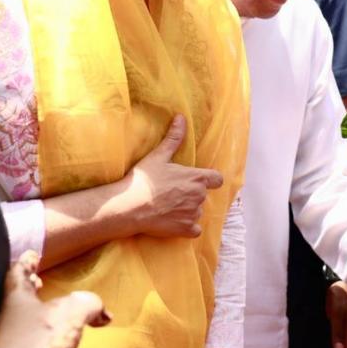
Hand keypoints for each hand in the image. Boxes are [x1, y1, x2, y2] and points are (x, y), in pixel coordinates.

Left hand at [0, 252, 108, 347]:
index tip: (33, 254)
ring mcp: (15, 346)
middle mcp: (12, 320)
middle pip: (22, 298)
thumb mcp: (73, 311)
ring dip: (43, 317)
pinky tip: (65, 346)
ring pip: (29, 324)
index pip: (19, 272)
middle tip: (43, 281)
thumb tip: (102, 314)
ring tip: (61, 314)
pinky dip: (50, 343)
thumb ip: (90, 304)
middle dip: (33, 290)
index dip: (28, 262)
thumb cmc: (39, 343)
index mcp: (18, 299)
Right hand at [120, 115, 223, 237]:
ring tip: (168, 207)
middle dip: (192, 194)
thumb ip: (174, 138)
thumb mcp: (159, 155)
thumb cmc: (143, 179)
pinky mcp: (186, 230)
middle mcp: (200, 196)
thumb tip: (181, 117)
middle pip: (203, 195)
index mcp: (197, 178)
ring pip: (197, 211)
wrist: (129, 207)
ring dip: (188, 210)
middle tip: (172, 192)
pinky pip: (194, 230)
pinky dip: (187, 228)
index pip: (217, 179)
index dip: (209, 179)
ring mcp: (194, 214)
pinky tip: (173, 222)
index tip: (196, 180)